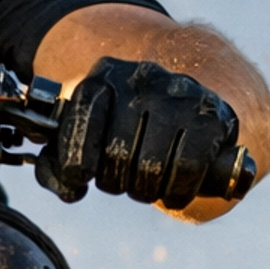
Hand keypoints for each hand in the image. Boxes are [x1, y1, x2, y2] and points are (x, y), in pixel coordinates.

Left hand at [38, 56, 240, 208]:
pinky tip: (172, 189)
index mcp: (103, 76)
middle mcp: (143, 77)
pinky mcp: (214, 116)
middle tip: (122, 178)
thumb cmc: (123, 133)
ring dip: (145, 190)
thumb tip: (69, 188)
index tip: (80, 177)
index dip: (76, 160)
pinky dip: (176, 192)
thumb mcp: (84, 141)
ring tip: (147, 183)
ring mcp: (181, 93)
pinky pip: (187, 169)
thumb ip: (55, 168)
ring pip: (151, 166)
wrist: (183, 110)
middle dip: (115, 181)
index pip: (82, 118)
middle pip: (117, 153)